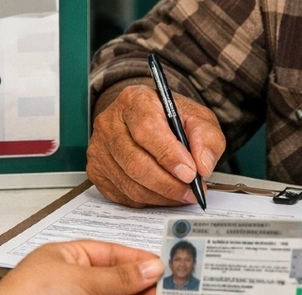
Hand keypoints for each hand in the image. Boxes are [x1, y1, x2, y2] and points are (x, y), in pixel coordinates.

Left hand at [0, 240, 161, 294]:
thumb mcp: (77, 281)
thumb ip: (116, 277)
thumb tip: (150, 266)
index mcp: (67, 257)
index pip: (112, 254)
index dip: (140, 260)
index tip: (165, 266)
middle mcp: (72, 280)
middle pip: (118, 280)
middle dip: (144, 283)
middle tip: (171, 286)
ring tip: (163, 294)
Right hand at [87, 83, 225, 206]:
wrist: (145, 118)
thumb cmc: (170, 117)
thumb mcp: (197, 117)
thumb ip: (206, 137)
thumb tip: (203, 165)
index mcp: (134, 101)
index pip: (147, 130)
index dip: (169, 155)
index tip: (191, 172)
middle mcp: (110, 123)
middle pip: (136, 163)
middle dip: (169, 184)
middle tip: (192, 191)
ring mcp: (99, 148)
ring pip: (130, 184)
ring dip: (161, 196)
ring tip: (182, 194)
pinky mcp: (96, 171)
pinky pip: (123, 195)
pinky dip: (148, 200)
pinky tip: (163, 194)